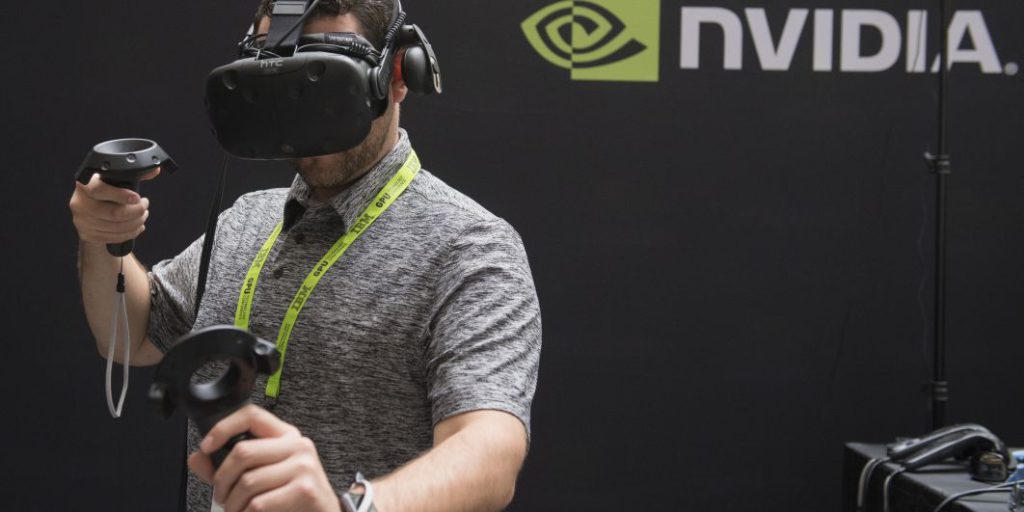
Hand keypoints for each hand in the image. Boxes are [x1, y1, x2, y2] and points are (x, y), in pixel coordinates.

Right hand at [69, 168, 159, 243]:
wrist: (90, 214)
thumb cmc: (106, 195)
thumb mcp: (116, 181)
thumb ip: (136, 174)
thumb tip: (154, 170)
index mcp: (85, 185)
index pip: (98, 189)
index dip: (120, 195)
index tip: (137, 197)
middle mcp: (80, 203)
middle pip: (112, 213)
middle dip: (136, 211)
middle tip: (144, 206)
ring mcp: (82, 221)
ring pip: (116, 227)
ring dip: (136, 222)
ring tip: (143, 216)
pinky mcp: (88, 234)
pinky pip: (114, 237)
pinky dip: (130, 233)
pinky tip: (136, 227)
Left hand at [188, 405, 340, 511]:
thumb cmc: (291, 496)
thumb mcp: (261, 476)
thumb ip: (226, 468)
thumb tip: (196, 458)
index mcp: (286, 436)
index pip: (251, 415)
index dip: (223, 427)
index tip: (207, 447)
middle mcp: (297, 445)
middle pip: (243, 452)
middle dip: (221, 480)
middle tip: (221, 496)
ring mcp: (303, 466)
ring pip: (248, 482)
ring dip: (232, 503)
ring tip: (235, 510)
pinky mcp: (304, 489)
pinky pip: (259, 503)